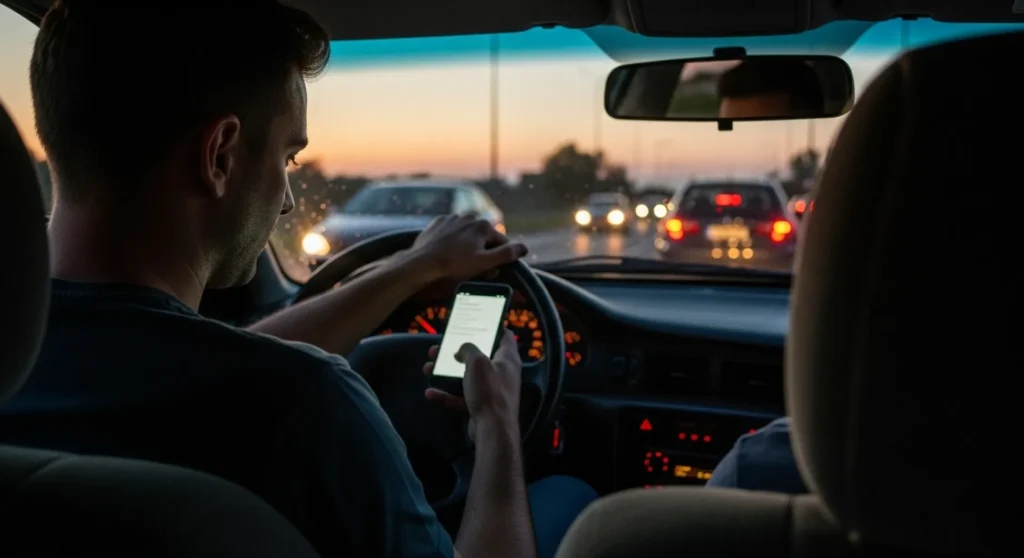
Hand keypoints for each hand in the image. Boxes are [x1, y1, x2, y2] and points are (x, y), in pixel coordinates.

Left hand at [409, 214, 527, 280]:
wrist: (422, 262)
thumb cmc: (454, 265)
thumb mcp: (484, 263)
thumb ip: (506, 254)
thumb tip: (524, 248)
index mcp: (483, 225)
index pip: (502, 243)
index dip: (498, 258)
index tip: (489, 269)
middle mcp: (470, 216)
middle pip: (484, 238)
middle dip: (483, 251)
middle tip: (472, 267)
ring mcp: (453, 218)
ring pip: (468, 234)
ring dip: (468, 246)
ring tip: (457, 260)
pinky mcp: (439, 222)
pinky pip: (452, 232)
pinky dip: (453, 241)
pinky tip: (447, 252)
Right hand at [422, 329, 521, 442]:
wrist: (492, 429)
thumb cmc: (489, 390)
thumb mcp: (477, 362)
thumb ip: (468, 349)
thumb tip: (462, 349)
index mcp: (507, 358)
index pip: (504, 336)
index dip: (492, 327)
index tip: (477, 322)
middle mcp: (501, 373)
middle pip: (478, 356)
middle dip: (457, 351)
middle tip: (439, 347)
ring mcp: (490, 391)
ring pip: (466, 377)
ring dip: (446, 372)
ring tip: (428, 367)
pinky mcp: (480, 407)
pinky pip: (461, 397)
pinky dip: (446, 395)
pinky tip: (430, 393)